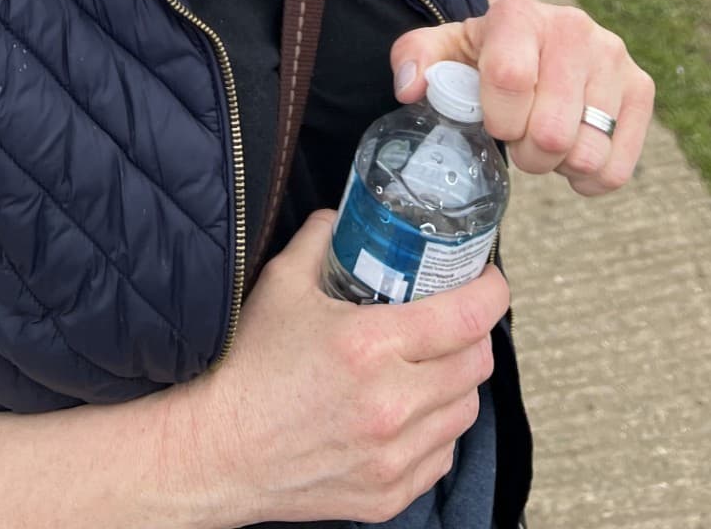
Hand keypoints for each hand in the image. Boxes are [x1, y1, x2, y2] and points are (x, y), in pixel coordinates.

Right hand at [181, 208, 508, 525]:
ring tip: (432, 364)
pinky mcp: (390, 494)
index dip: (491, 290)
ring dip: (457, 381)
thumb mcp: (282, 283)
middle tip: (457, 317)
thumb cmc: (248, 369)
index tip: (489, 280)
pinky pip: (444, 454)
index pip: (467, 315)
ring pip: (466, 410)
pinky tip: (411, 410)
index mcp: (369, 346)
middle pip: (476, 362)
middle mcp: (390, 404)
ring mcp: (393, 455)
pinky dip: (437, 429)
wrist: (220, 450)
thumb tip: (347, 215)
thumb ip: (323, 238)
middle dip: (474, 333)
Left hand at [389, 0, 655, 195]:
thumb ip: (414, 59)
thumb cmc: (485, 53)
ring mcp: (614, 57)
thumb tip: (410, 89)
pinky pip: (618, 166)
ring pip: (587, 153)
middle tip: (520, 138)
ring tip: (548, 139)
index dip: (498, 118)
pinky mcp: (642, 86)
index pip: (510, 80)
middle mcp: (574, 27)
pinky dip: (591, 178)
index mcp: (519, 15)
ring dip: (559, 164)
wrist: (536, 37)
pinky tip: (573, 156)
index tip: (492, 121)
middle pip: (552, 129)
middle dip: (527, 152)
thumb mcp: (444, 49)